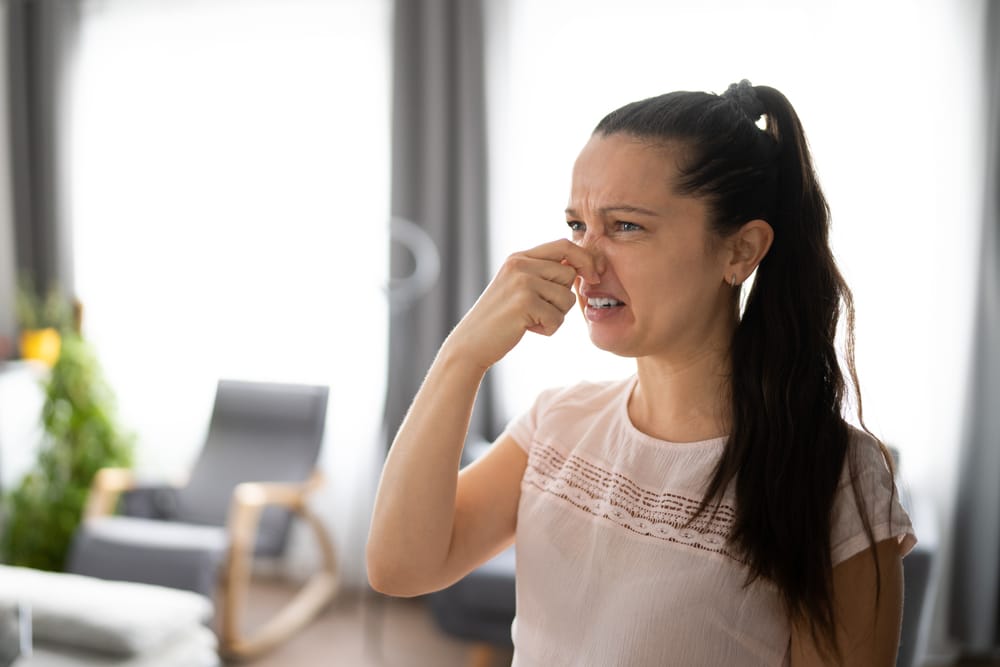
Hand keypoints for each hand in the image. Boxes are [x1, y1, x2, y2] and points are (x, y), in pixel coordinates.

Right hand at [444, 239, 599, 369]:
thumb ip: (543, 273)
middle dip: (562, 298)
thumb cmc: (501, 318)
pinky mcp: (524, 303)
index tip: (594, 276)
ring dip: (556, 316)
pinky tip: (527, 329)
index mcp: (519, 257)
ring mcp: (521, 282)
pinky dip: (548, 329)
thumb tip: (582, 266)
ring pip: (567, 298)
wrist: (471, 342)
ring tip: (531, 319)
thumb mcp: (519, 286)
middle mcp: (520, 264)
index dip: (585, 259)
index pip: (564, 245)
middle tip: (540, 310)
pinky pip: (558, 318)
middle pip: (569, 274)